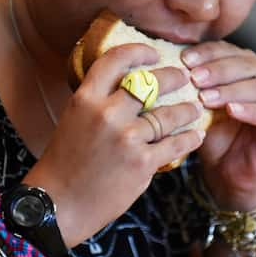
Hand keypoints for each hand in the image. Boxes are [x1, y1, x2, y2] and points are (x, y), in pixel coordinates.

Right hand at [25, 44, 203, 246]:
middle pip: (150, 83)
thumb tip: (128, 86)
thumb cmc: (65, 163)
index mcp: (85, 99)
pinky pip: (175, 144)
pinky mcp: (141, 162)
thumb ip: (98, 102)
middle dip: (173, 78)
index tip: (154, 53)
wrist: (59, 205)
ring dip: (187, 110)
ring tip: (196, 108)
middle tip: (184, 78)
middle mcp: (106, 114)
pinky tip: (196, 135)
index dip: (139, 51)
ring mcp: (126, 138)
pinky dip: (189, 139)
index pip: (115, 60)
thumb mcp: (73, 120)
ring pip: (168, 114)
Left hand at [183, 41, 255, 209]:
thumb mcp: (200, 107)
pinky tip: (231, 111)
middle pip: (245, 64)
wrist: (229, 173)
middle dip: (218, 69)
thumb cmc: (215, 135)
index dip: (207, 53)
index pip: (227, 51)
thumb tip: (170, 68)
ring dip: (230, 90)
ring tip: (206, 97)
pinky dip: (250, 110)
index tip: (184, 60)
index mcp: (247, 65)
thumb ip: (194, 86)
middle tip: (194, 77)